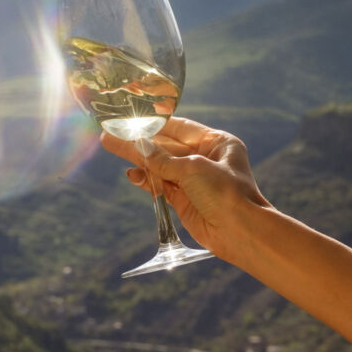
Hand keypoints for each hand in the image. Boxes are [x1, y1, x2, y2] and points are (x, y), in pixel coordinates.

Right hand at [100, 116, 271, 264]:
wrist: (239, 232)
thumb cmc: (226, 193)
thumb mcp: (192, 168)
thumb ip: (161, 158)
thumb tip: (137, 146)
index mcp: (217, 143)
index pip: (180, 128)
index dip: (155, 124)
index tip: (132, 119)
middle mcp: (206, 159)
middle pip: (166, 147)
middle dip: (140, 142)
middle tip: (114, 133)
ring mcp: (195, 181)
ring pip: (161, 166)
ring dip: (139, 160)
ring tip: (112, 146)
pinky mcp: (185, 200)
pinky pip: (161, 185)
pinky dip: (146, 180)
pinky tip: (132, 174)